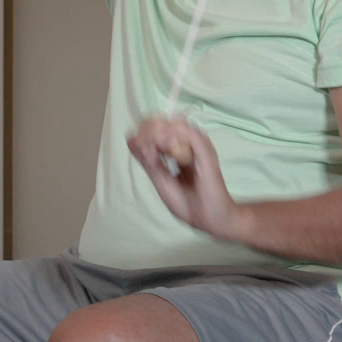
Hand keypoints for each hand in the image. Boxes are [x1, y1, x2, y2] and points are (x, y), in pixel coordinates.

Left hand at [127, 115, 242, 241]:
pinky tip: (164, 151)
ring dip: (158, 135)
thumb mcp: (161, 180)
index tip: (135, 144)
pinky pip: (189, 134)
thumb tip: (131, 139)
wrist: (210, 220)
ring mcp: (199, 146)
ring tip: (153, 153)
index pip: (158, 125)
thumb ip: (148, 161)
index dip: (143, 130)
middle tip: (144, 150)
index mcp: (179, 148)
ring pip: (175, 124)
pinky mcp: (206, 152)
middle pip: (164, 121)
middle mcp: (190, 143)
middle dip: (148, 131)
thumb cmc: (189, 203)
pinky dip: (172, 139)